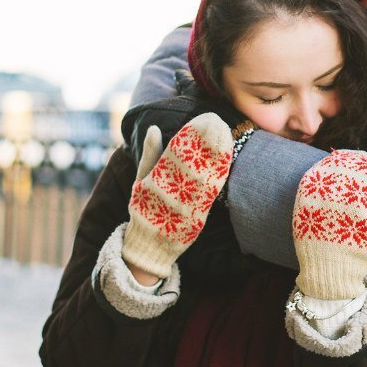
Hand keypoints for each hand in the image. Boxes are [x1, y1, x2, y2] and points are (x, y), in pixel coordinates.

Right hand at [122, 112, 233, 280]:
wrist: (149, 247)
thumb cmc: (144, 209)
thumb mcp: (139, 181)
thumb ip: (149, 155)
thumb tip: (154, 128)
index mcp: (152, 181)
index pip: (174, 152)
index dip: (189, 135)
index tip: (202, 120)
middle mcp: (168, 192)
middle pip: (191, 162)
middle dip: (206, 141)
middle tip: (218, 121)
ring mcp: (184, 205)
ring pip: (202, 176)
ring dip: (216, 155)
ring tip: (225, 135)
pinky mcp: (197, 217)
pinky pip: (210, 193)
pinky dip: (219, 175)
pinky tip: (227, 160)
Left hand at [291, 150, 366, 299]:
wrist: (326, 270)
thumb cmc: (360, 251)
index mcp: (354, 198)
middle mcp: (331, 191)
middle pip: (349, 161)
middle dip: (362, 161)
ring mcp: (314, 192)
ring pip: (331, 163)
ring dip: (345, 161)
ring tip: (356, 167)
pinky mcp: (302, 197)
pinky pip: (315, 172)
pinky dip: (328, 168)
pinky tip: (337, 174)